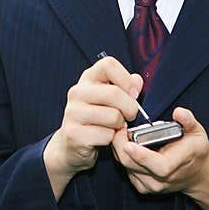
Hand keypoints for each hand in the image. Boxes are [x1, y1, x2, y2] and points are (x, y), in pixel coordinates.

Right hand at [43, 55, 142, 200]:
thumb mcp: (111, 99)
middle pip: (114, 93)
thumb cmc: (96, 118)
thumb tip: (137, 80)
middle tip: (130, 116)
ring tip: (113, 127)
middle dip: (130, 108)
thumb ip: (126, 87)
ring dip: (119, 126)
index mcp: (88, 78)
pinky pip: (106, 135)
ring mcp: (73, 112)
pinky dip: (111, 140)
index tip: (132, 93)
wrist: (72, 144)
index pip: (108, 65)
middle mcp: (77, 92)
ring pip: (113, 116)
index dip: (125, 78)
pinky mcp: (74, 133)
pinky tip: (104, 138)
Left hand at [111, 106, 208, 209]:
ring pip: (124, 166)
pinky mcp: (141, 186)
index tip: (128, 143)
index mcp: (174, 166)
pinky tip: (127, 144)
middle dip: (120, 144)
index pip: (157, 166)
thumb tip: (179, 113)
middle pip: (131, 164)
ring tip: (122, 132)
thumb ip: (188, 121)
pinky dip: (123, 156)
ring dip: (119, 148)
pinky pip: (125, 170)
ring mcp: (149, 185)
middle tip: (119, 125)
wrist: (197, 173)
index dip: (141, 155)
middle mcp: (160, 180)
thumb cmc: (195, 151)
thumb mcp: (197, 132)